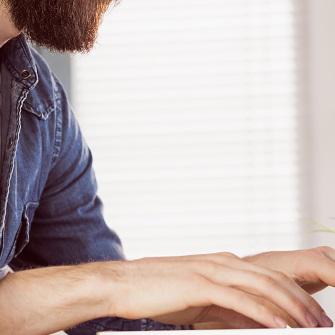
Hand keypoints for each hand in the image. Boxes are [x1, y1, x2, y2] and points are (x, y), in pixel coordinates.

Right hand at [104, 252, 330, 327]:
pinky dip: (265, 314)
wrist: (126, 283)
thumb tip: (252, 321)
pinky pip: (240, 300)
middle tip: (324, 324)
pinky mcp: (200, 285)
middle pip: (274, 280)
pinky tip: (282, 328)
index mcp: (224, 262)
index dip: (297, 295)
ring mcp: (212, 271)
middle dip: (304, 303)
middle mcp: (223, 262)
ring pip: (264, 287)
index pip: (270, 276)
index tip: (314, 316)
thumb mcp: (199, 298)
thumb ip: (226, 305)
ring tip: (313, 328)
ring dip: (292, 309)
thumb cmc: (161, 290)